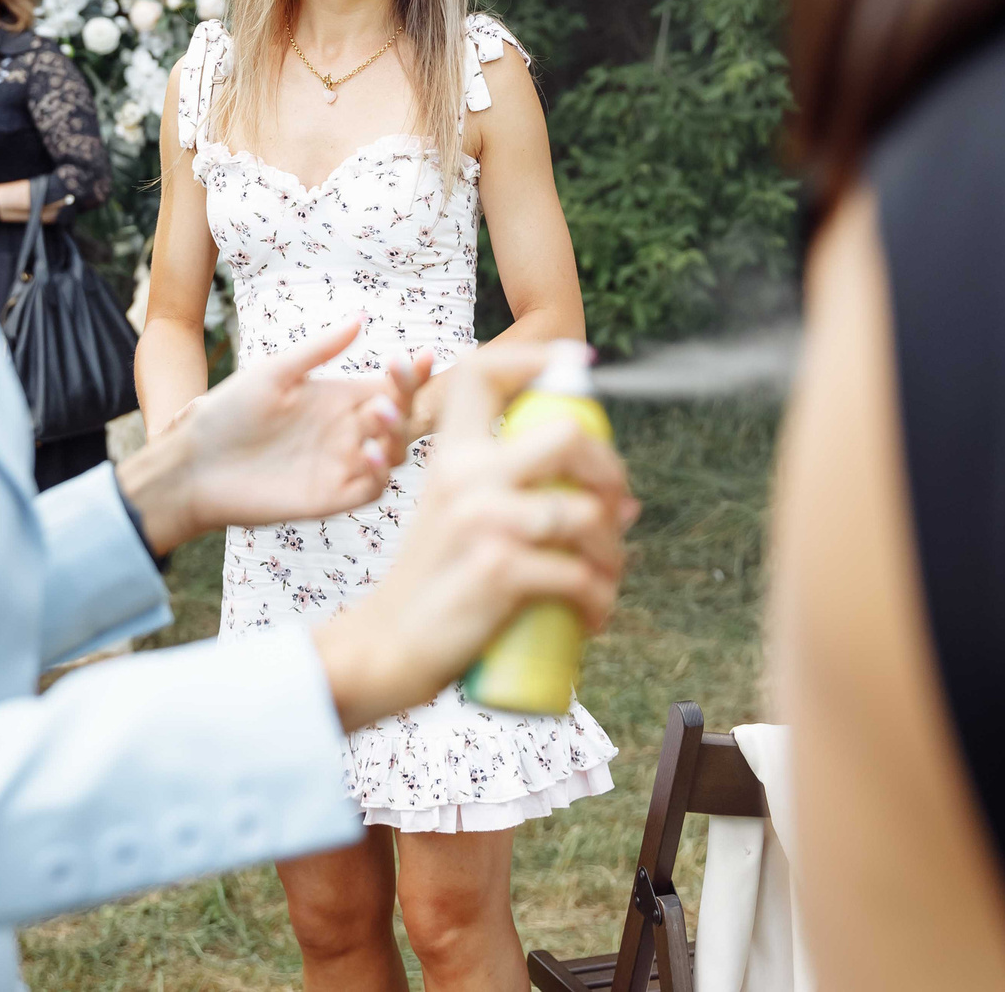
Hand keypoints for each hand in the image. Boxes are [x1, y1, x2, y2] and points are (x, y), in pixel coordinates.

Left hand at [118, 318, 422, 554]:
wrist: (194, 464)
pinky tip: (369, 453)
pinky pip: (372, 488)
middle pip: (399, 418)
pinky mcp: (331, 497)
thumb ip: (318, 350)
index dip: (410, 375)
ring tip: (378, 416)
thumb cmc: (226, 413)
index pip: (388, 386)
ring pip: (393, 453)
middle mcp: (344, 432)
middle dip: (406, 404)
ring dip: (397, 435)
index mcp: (336, 399)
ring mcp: (340, 465)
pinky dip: (381, 472)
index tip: (423, 357)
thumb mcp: (273, 373)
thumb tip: (360, 318)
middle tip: (387, 394)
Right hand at [311, 340, 635, 730]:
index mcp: (450, 454)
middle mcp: (465, 475)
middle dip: (611, 472)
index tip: (580, 366)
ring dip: (613, 552)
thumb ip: (511, 495)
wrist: (386, 647)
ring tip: (606, 579)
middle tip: (618, 510)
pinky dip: (600, 600)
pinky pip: (581, 575)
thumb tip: (618, 501)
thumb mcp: (453, 516)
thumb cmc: (432, 586)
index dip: (536, 357)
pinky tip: (593, 617)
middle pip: (568, 436)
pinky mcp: (501, 570)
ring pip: (589, 514)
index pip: (483, 373)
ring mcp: (483, 520)